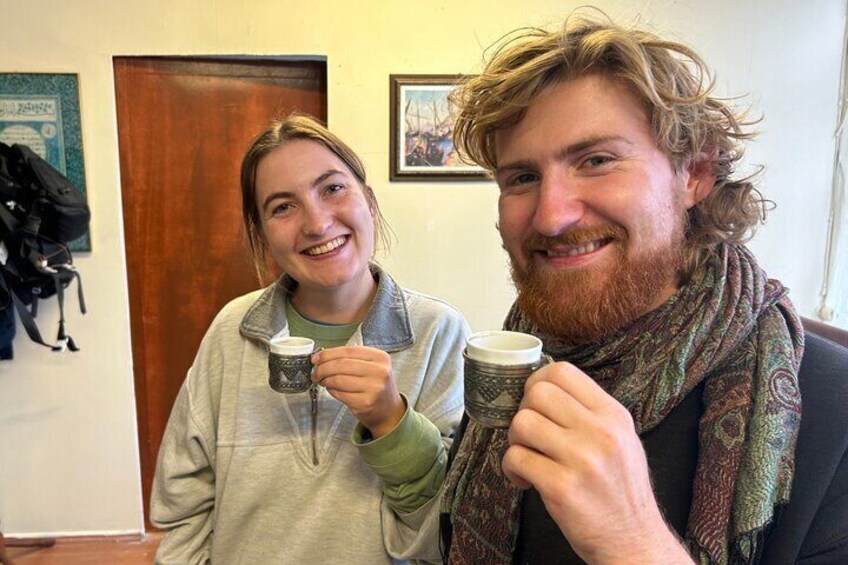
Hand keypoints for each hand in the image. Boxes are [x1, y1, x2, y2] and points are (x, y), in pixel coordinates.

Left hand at [311, 346, 404, 437]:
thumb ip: (350, 359)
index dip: (328, 353)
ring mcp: (374, 388)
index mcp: (380, 357)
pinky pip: (340, 394)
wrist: (389, 411)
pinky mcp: (365, 403)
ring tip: (322, 381)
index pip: (348, 350)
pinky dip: (332, 391)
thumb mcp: (371, 367)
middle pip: (341, 364)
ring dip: (325, 380)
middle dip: (323, 367)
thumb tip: (321, 357)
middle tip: (315, 371)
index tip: (316, 358)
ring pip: (338, 379)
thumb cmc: (375, 386)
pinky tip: (332, 390)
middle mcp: (379, 371)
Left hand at [501, 362, 692, 563]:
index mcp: (613, 415)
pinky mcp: (562, 488)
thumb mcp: (622, 440)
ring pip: (521, 423)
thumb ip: (590, 412)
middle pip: (537, 393)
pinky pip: (515, 458)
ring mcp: (582, 460)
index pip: (562, 372)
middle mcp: (601, 432)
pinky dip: (511, 469)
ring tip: (527, 458)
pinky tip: (525, 480)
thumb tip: (543, 388)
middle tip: (529, 436)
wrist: (634, 542)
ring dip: (514, 441)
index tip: (535, 404)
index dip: (537, 382)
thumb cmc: (621, 490)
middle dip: (523, 412)